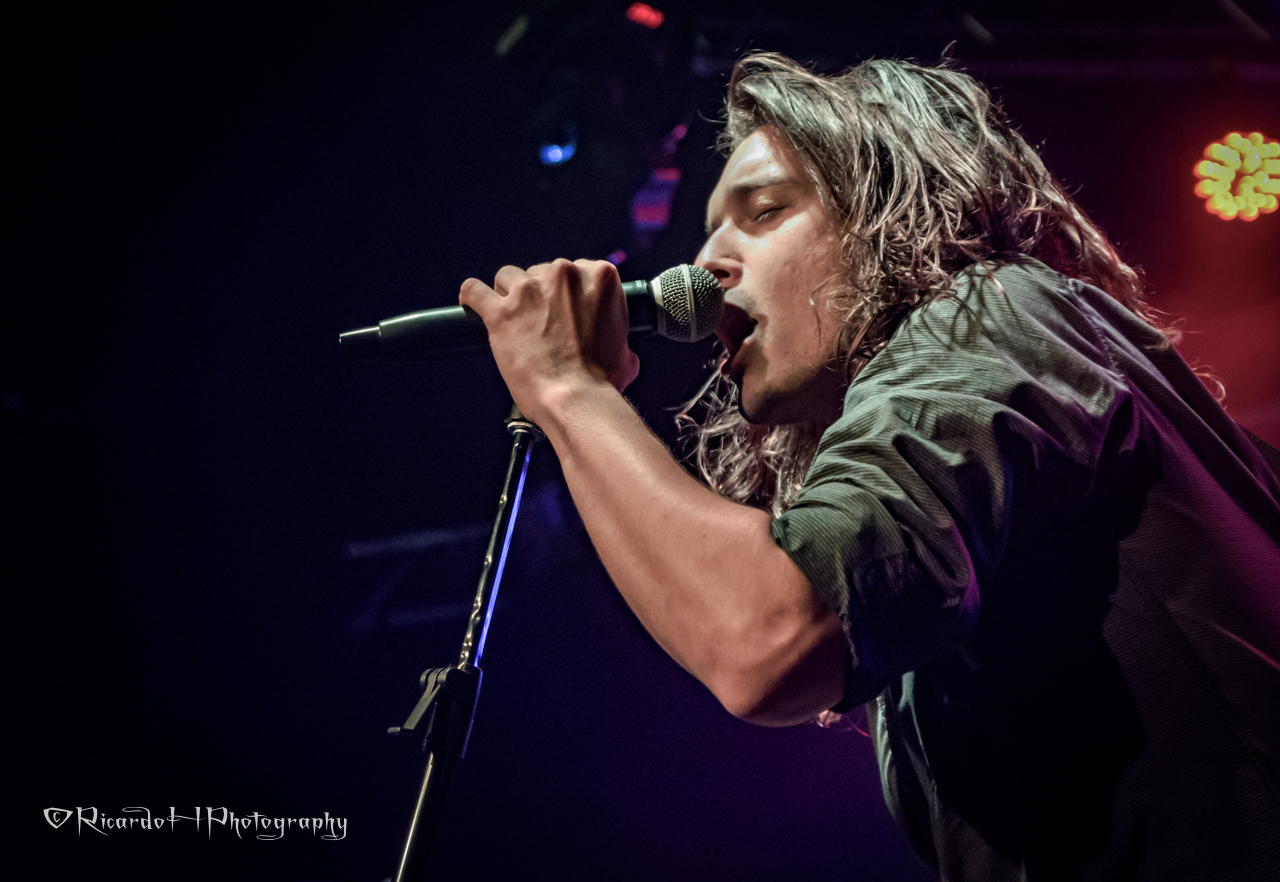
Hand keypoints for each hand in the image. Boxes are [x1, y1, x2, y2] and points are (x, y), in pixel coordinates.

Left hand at [460, 259, 639, 425]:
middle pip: (542, 271)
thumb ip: (618, 338)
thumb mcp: (625, 353)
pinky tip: (471, 303)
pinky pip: (475, 290)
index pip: (577, 268)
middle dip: (540, 295)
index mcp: (600, 277)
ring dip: (509, 294)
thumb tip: (621, 353)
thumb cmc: (601, 380)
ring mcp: (530, 290)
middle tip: (541, 323)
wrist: (575, 398)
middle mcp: (564, 275)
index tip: (563, 308)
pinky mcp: (501, 311)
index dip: (566, 291)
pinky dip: (472, 296)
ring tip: (512, 319)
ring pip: (509, 277)